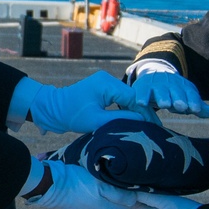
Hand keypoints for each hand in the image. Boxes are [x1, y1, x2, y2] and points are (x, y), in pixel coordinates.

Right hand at [23, 161, 136, 208]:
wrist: (52, 185)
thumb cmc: (77, 182)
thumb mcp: (100, 185)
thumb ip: (119, 194)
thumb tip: (135, 199)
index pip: (130, 203)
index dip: (131, 190)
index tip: (129, 179)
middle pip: (120, 204)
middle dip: (120, 192)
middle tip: (116, 176)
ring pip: (110, 202)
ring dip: (110, 192)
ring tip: (104, 179)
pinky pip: (100, 202)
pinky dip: (101, 194)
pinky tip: (95, 184)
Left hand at [28, 71, 156, 133]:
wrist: (50, 109)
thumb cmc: (70, 114)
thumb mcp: (96, 120)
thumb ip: (120, 119)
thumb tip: (142, 121)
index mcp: (107, 83)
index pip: (134, 98)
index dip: (145, 113)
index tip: (156, 127)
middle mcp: (107, 80)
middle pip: (133, 97)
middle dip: (144, 113)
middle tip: (157, 129)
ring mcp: (105, 84)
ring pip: (127, 99)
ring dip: (136, 112)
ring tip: (149, 128)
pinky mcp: (102, 91)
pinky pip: (120, 100)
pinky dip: (127, 111)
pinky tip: (135, 122)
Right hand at [132, 70, 208, 117]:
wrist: (155, 73)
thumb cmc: (174, 92)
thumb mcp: (186, 97)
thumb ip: (198, 106)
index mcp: (184, 87)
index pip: (190, 93)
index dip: (193, 101)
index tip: (196, 109)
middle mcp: (171, 84)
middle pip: (176, 91)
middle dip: (179, 98)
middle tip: (181, 106)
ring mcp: (157, 83)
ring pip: (160, 90)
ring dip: (163, 96)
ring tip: (164, 105)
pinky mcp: (143, 85)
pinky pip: (142, 90)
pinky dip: (141, 96)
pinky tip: (142, 103)